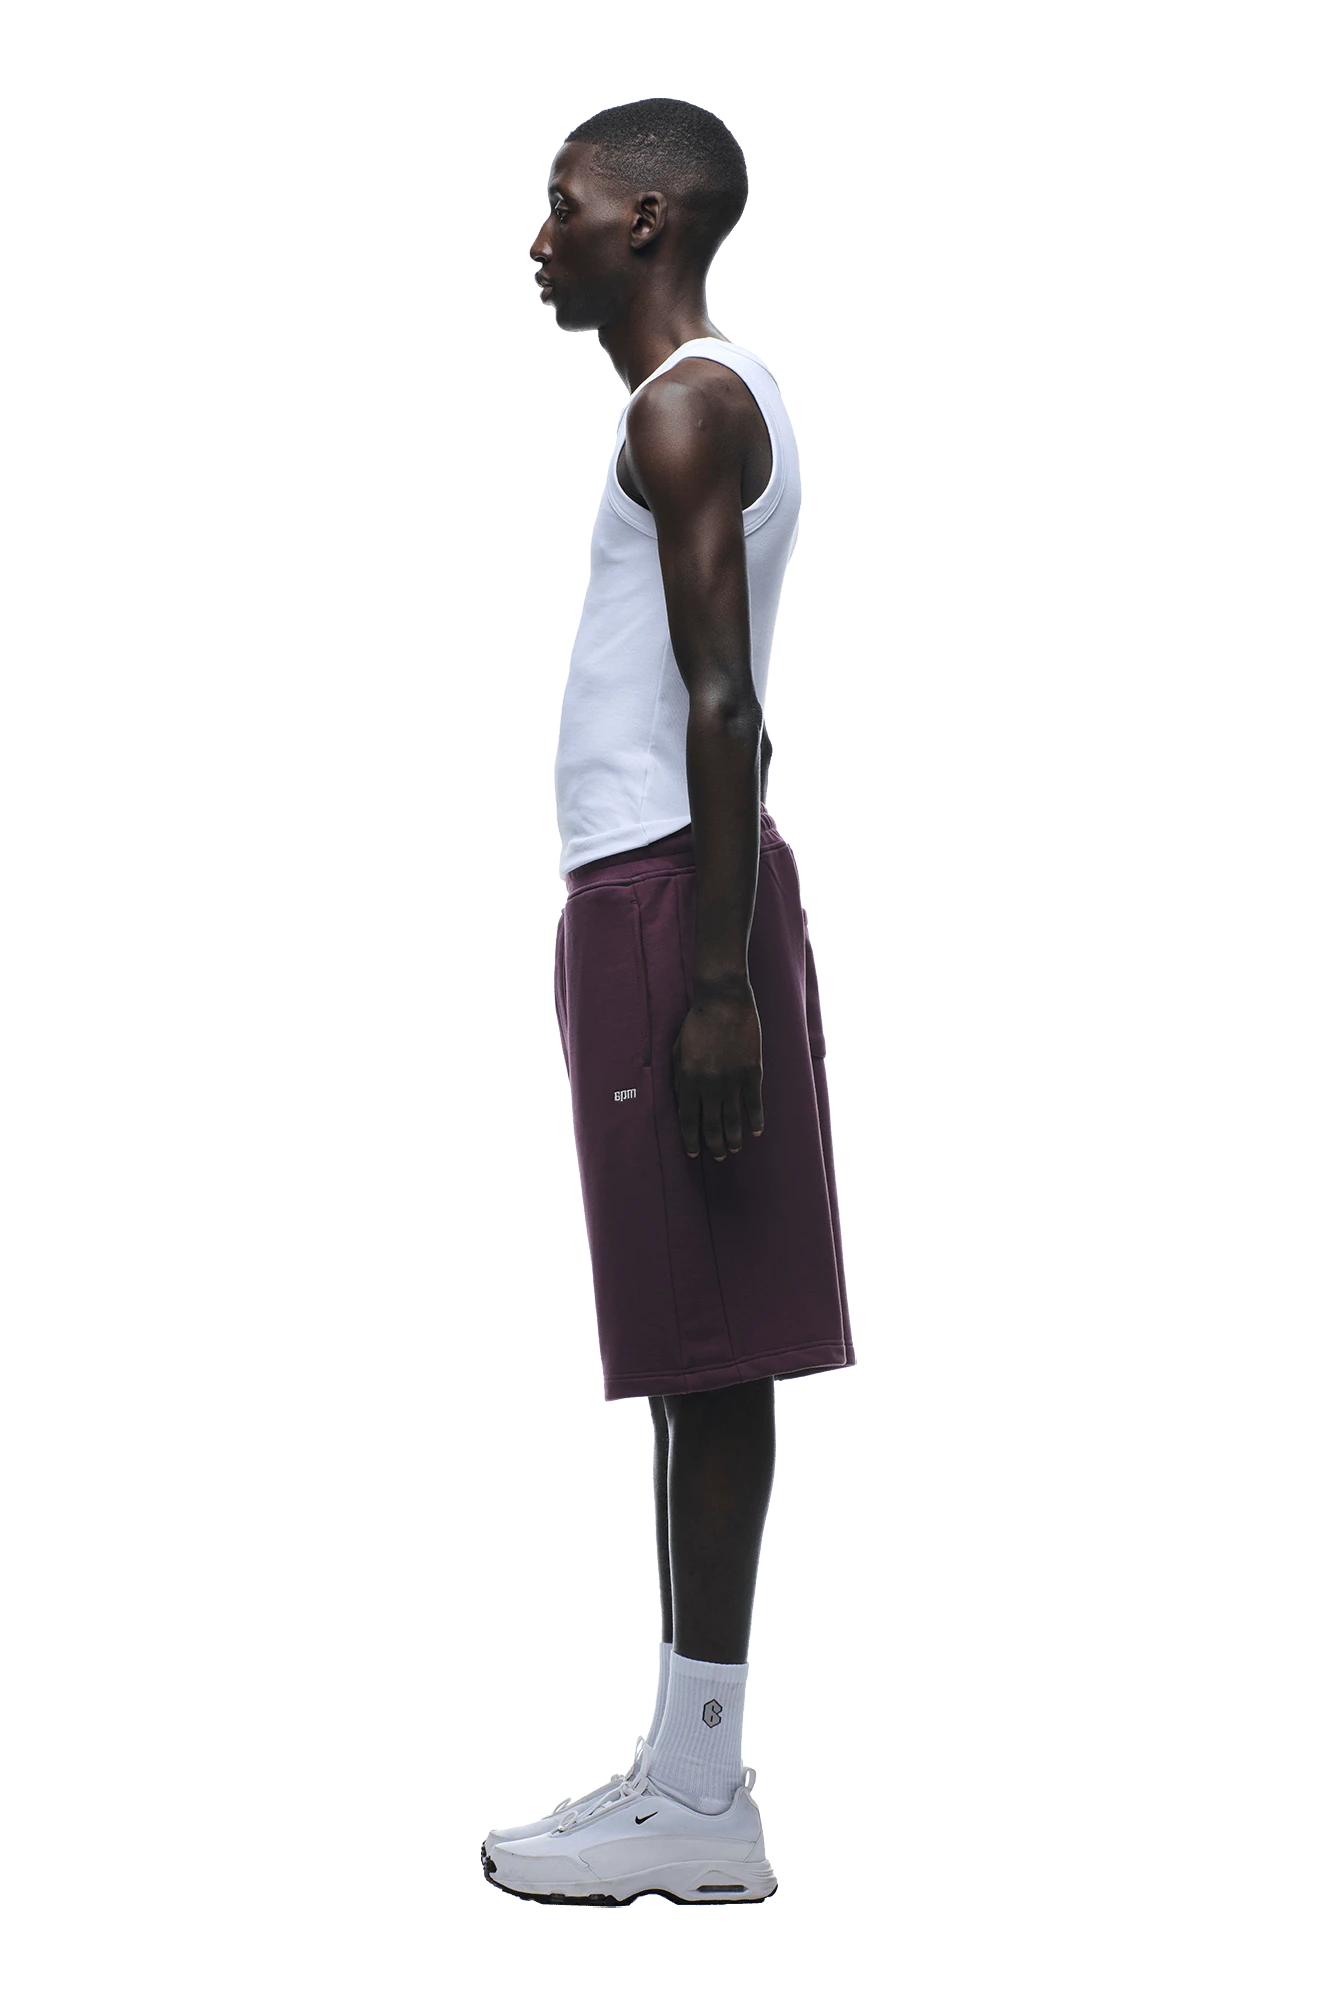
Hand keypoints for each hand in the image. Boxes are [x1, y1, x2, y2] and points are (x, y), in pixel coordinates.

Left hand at [671, 983, 764, 1160]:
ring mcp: (732, 1080)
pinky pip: (754, 1103)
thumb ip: (678, 1077)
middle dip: (714, 1145)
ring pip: (733, 1119)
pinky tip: (756, 1131)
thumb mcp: (677, 1049)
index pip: (688, 1120)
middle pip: (711, 1125)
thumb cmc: (697, 1022)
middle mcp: (710, 1085)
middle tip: (719, 1156)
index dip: (690, 1140)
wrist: (723, 1000)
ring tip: (735, 1148)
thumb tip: (680, 1101)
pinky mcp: (751, 1072)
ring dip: (734, 1138)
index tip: (693, 1153)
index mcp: (689, 1080)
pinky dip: (755, 1120)